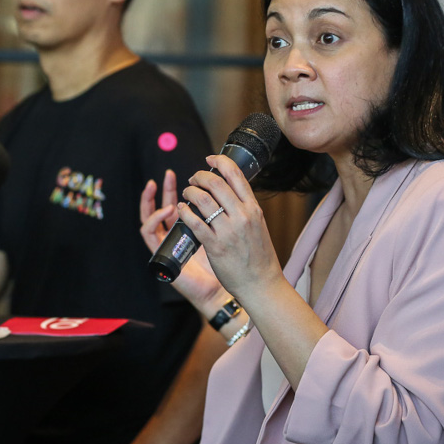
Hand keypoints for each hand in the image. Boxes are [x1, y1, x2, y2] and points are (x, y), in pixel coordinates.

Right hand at [140, 170, 223, 310]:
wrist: (221, 292)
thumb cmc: (226, 266)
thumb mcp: (225, 235)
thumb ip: (221, 217)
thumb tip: (232, 193)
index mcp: (190, 229)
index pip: (180, 204)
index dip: (180, 187)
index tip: (182, 177)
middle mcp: (176, 235)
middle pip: (163, 206)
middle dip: (165, 188)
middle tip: (168, 174)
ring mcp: (167, 244)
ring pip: (149, 217)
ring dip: (152, 200)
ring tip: (158, 188)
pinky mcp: (161, 254)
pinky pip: (149, 233)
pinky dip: (155, 218)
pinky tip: (168, 210)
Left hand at [177, 155, 283, 303]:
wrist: (262, 284)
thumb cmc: (259, 257)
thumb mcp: (259, 226)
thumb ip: (245, 209)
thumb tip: (231, 193)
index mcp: (253, 209)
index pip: (236, 175)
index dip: (220, 162)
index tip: (210, 159)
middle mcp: (242, 216)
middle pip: (216, 183)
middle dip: (200, 177)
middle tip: (194, 179)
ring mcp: (228, 231)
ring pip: (203, 200)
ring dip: (191, 192)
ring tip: (187, 193)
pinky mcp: (214, 245)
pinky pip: (194, 222)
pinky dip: (185, 212)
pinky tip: (182, 210)